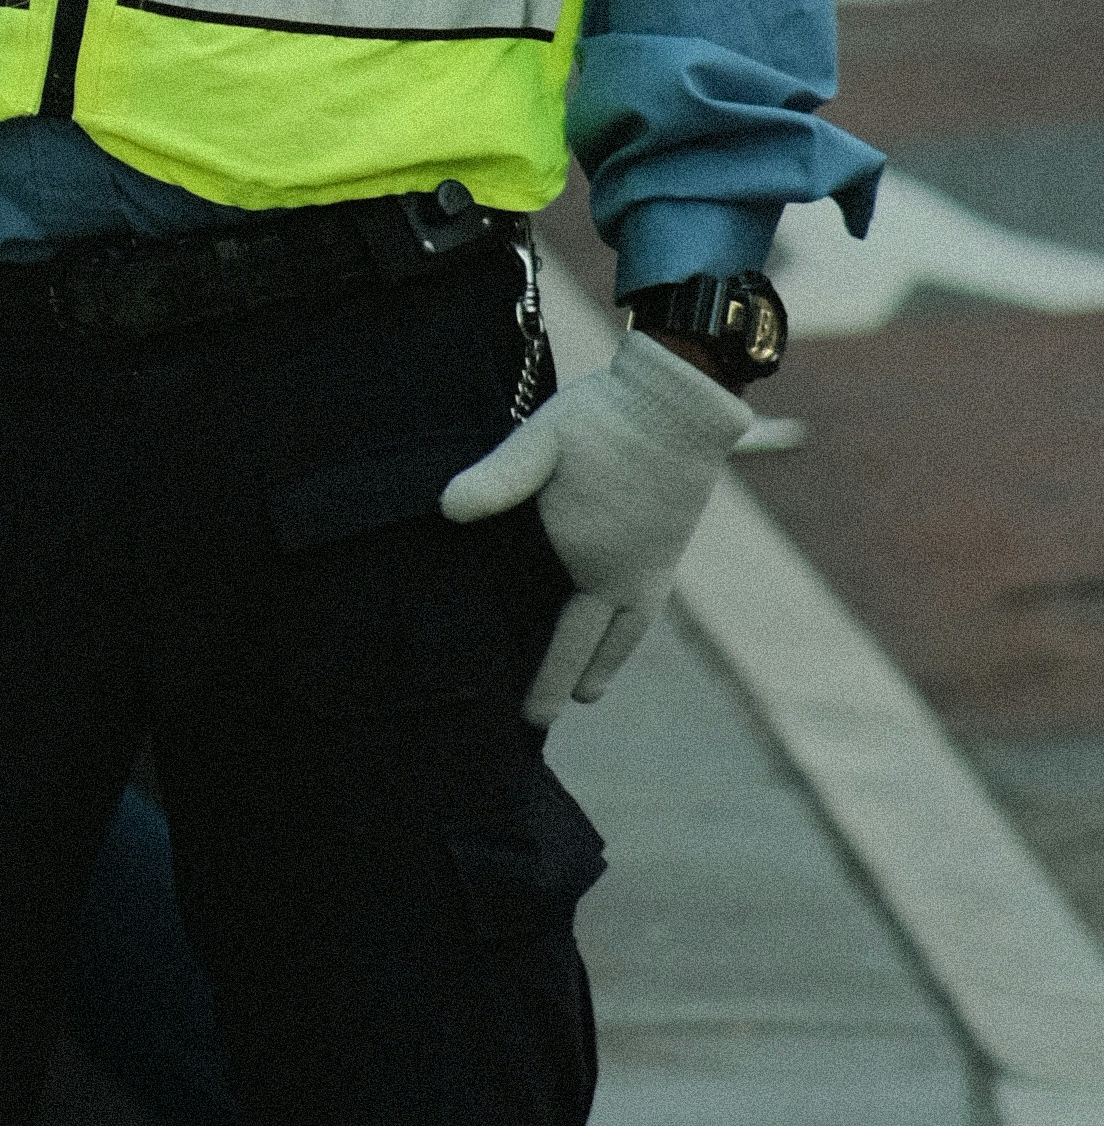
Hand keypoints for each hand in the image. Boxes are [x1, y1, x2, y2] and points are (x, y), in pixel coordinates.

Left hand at [438, 325, 754, 718]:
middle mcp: (622, 578)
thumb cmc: (603, 420)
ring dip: (601, 664)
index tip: (516, 708)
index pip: (556, 634)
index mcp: (586, 561)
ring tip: (585, 691)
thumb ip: (497, 478)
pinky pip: (643, 611)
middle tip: (539, 720)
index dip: (537, 672)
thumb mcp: (539, 441)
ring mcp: (651, 570)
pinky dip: (624, 634)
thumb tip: (445, 509)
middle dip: (561, 683)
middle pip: (587, 648)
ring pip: (623, 636)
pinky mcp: (668, 554)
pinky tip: (613, 628)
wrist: (680, 405)